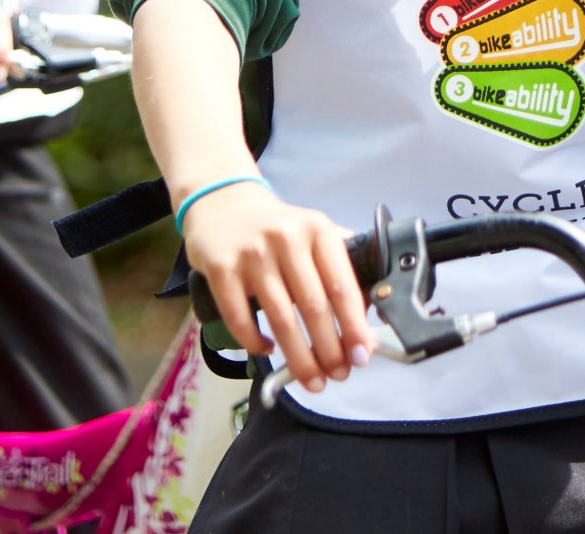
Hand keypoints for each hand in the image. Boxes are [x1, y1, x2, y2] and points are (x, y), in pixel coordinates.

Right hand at [180, 182, 372, 393]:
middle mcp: (286, 238)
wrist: (222, 203)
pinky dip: (255, 342)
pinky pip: (240, 318)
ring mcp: (251, 253)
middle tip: (338, 375)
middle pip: (313, 307)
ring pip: (280, 318)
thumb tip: (364, 320)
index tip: (362, 355)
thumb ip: (338, 267)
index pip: (341, 284)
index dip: (354, 325)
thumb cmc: (276, 227)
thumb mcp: (313, 233)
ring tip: (312, 380)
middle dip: (329, 350)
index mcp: (317, 229)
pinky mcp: (220, 267)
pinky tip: (268, 350)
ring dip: (298, 357)